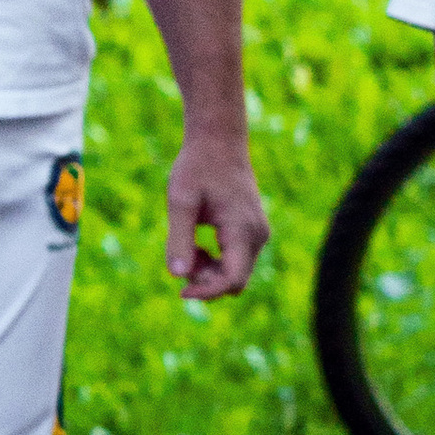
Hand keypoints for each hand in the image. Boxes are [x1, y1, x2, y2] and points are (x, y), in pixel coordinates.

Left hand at [165, 124, 268, 300]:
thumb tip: (177, 276)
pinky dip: (215, 261)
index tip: (181, 291)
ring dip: (208, 272)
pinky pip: (236, 260)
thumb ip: (179, 239)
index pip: (232, 280)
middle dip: (205, 281)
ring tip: (185, 248)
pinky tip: (196, 245)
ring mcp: (257, 234)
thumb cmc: (197, 167)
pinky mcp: (251, 231)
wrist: (218, 142)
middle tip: (180, 259)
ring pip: (235, 273)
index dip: (207, 292)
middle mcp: (257, 235)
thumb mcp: (181, 201)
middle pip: (235, 281)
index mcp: (242, 230)